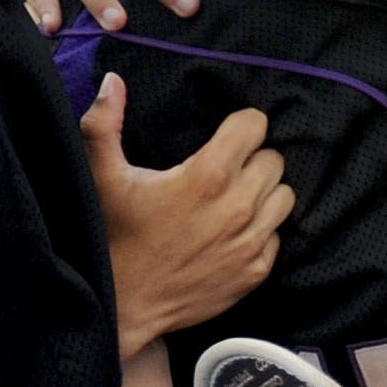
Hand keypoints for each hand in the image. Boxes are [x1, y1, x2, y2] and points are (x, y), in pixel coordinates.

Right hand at [87, 79, 291, 349]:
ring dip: (264, 193)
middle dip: (253, 159)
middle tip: (226, 169)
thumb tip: (112, 81)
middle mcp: (238, 205)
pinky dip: (262, 230)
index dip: (241, 126)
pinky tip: (233, 232)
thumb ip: (104, 123)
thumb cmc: (113, 236)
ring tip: (235, 198)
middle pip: (275, 159)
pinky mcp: (256, 270)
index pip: (255, 126)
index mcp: (208, 174)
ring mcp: (251, 241)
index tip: (227, 135)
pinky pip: (278, 236)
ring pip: (284, 196)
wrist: (124, 305)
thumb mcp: (102, 176)